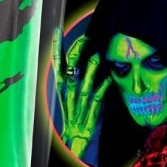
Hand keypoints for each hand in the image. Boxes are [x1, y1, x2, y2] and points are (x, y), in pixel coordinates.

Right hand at [51, 27, 110, 157]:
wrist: (76, 136)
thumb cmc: (75, 110)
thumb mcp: (69, 90)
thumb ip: (73, 72)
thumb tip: (83, 52)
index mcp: (61, 84)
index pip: (57, 62)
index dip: (56, 46)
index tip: (57, 30)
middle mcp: (68, 92)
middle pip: (70, 70)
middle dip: (76, 54)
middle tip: (85, 39)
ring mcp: (79, 103)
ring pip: (83, 85)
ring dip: (90, 71)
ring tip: (97, 57)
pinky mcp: (91, 112)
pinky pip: (98, 98)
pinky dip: (104, 88)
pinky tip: (110, 78)